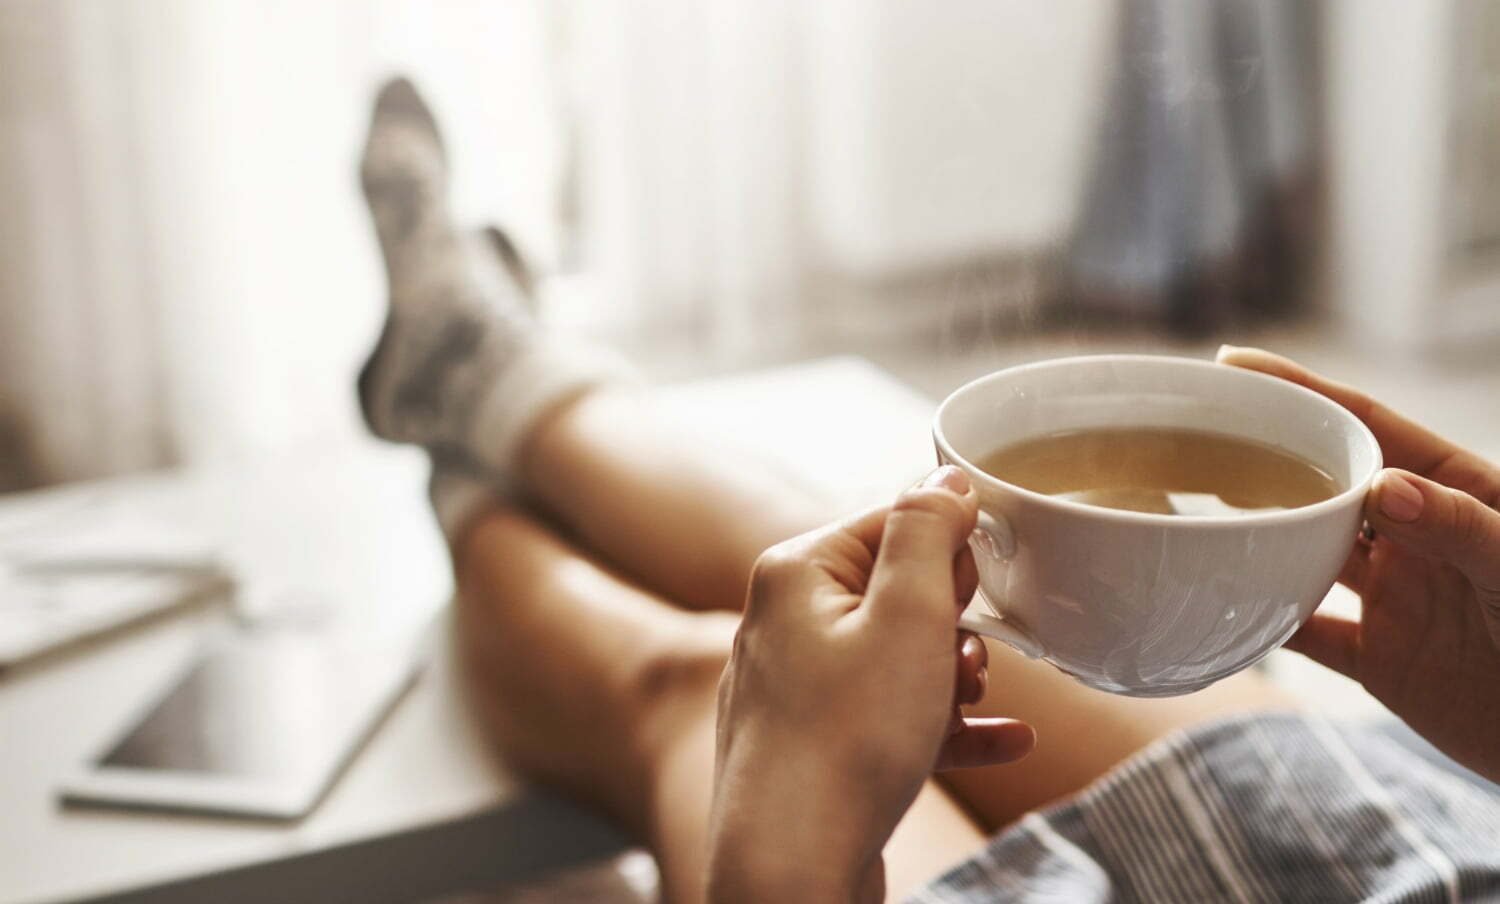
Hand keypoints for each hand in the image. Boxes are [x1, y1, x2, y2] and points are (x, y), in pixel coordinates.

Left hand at [707, 467, 1034, 903]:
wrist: (790, 867)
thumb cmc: (846, 741)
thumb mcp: (907, 616)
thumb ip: (927, 533)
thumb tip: (946, 478)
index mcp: (796, 573)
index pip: (890, 523)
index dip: (948, 554)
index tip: (979, 593)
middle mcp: (782, 622)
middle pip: (894, 590)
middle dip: (951, 621)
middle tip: (970, 658)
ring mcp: (794, 689)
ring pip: (896, 658)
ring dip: (951, 675)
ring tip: (975, 700)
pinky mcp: (813, 747)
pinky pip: (889, 718)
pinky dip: (944, 727)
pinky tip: (1007, 743)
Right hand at [1219, 346, 1499, 781]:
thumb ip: (1458, 525)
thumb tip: (1380, 487)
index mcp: (1453, 490)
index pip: (1368, 425)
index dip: (1302, 391)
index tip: (1236, 366)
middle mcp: (1416, 534)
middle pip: (1324, 483)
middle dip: (1264, 456)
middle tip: (1195, 438)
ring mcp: (1395, 595)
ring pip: (1305, 551)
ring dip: (1254, 535)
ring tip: (1191, 510)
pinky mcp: (1381, 658)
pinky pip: (1305, 632)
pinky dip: (1260, 622)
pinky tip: (1213, 609)